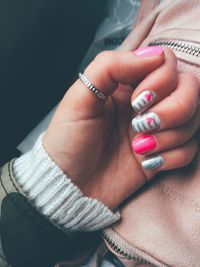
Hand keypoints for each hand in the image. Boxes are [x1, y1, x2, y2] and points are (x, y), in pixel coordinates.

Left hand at [43, 47, 199, 208]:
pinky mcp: (163, 153)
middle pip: (190, 89)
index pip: (167, 64)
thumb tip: (154, 55)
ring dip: (169, 136)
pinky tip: (146, 163)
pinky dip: (172, 157)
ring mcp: (157, 129)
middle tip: (140, 125)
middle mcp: (147, 103)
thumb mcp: (79, 97)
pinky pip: (190, 149)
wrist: (71, 184)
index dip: (160, 81)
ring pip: (193, 119)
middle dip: (172, 109)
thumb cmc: (69, 140)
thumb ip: (110, 66)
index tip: (137, 102)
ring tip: (138, 148)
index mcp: (127, 84)